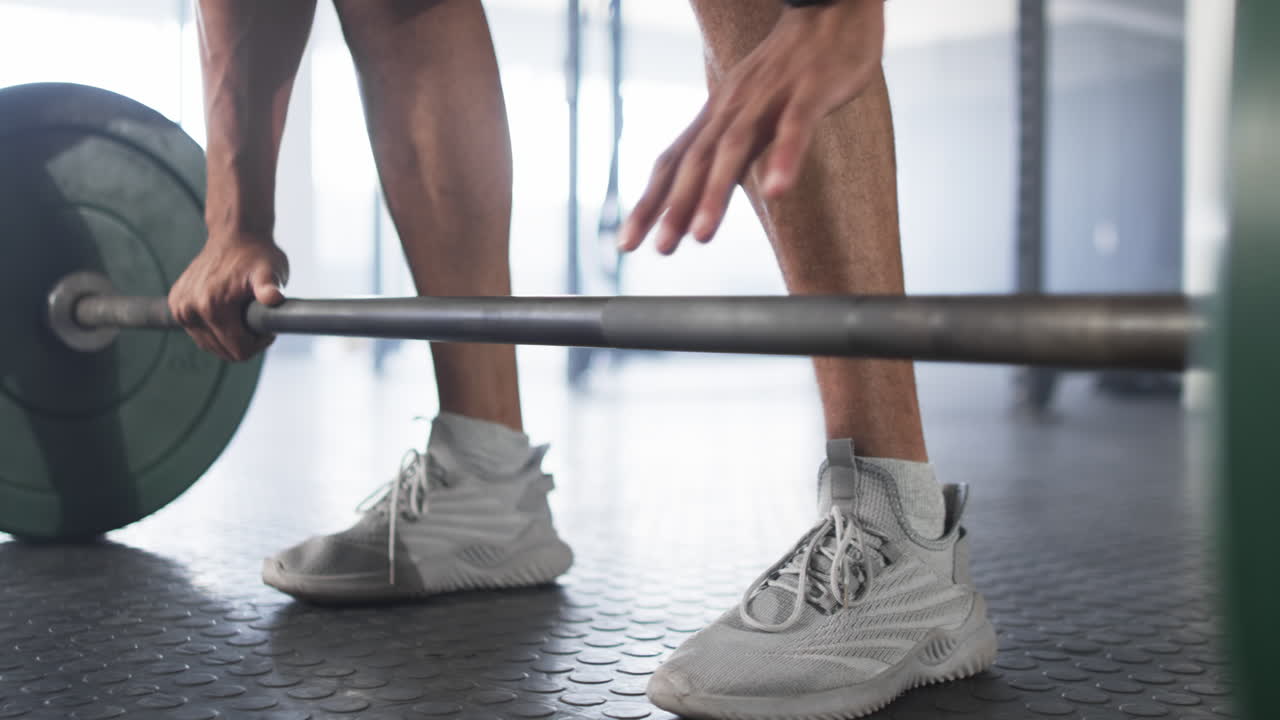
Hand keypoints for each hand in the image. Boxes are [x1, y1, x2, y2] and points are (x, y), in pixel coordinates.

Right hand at [168, 232, 288, 361]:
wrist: (234, 235)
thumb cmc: (257, 254)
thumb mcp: (270, 270)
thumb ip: (270, 286)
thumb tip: (274, 297)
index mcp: (211, 307)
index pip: (238, 350)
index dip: (258, 343)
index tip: (267, 325)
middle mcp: (190, 310)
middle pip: (223, 351)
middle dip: (244, 340)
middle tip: (256, 316)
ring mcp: (180, 308)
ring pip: (210, 344)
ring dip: (229, 335)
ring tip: (242, 312)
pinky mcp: (176, 304)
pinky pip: (199, 332)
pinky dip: (215, 327)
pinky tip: (228, 309)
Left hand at [618, 0, 884, 254]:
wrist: (831, 8)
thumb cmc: (790, 68)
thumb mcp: (749, 109)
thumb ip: (728, 148)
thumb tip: (704, 193)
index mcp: (717, 114)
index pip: (674, 162)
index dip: (650, 202)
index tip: (629, 243)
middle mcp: (733, 106)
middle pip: (695, 160)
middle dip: (675, 207)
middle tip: (660, 249)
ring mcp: (770, 96)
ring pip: (735, 147)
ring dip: (716, 193)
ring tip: (703, 235)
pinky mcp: (810, 89)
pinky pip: (795, 126)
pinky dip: (785, 158)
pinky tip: (778, 192)